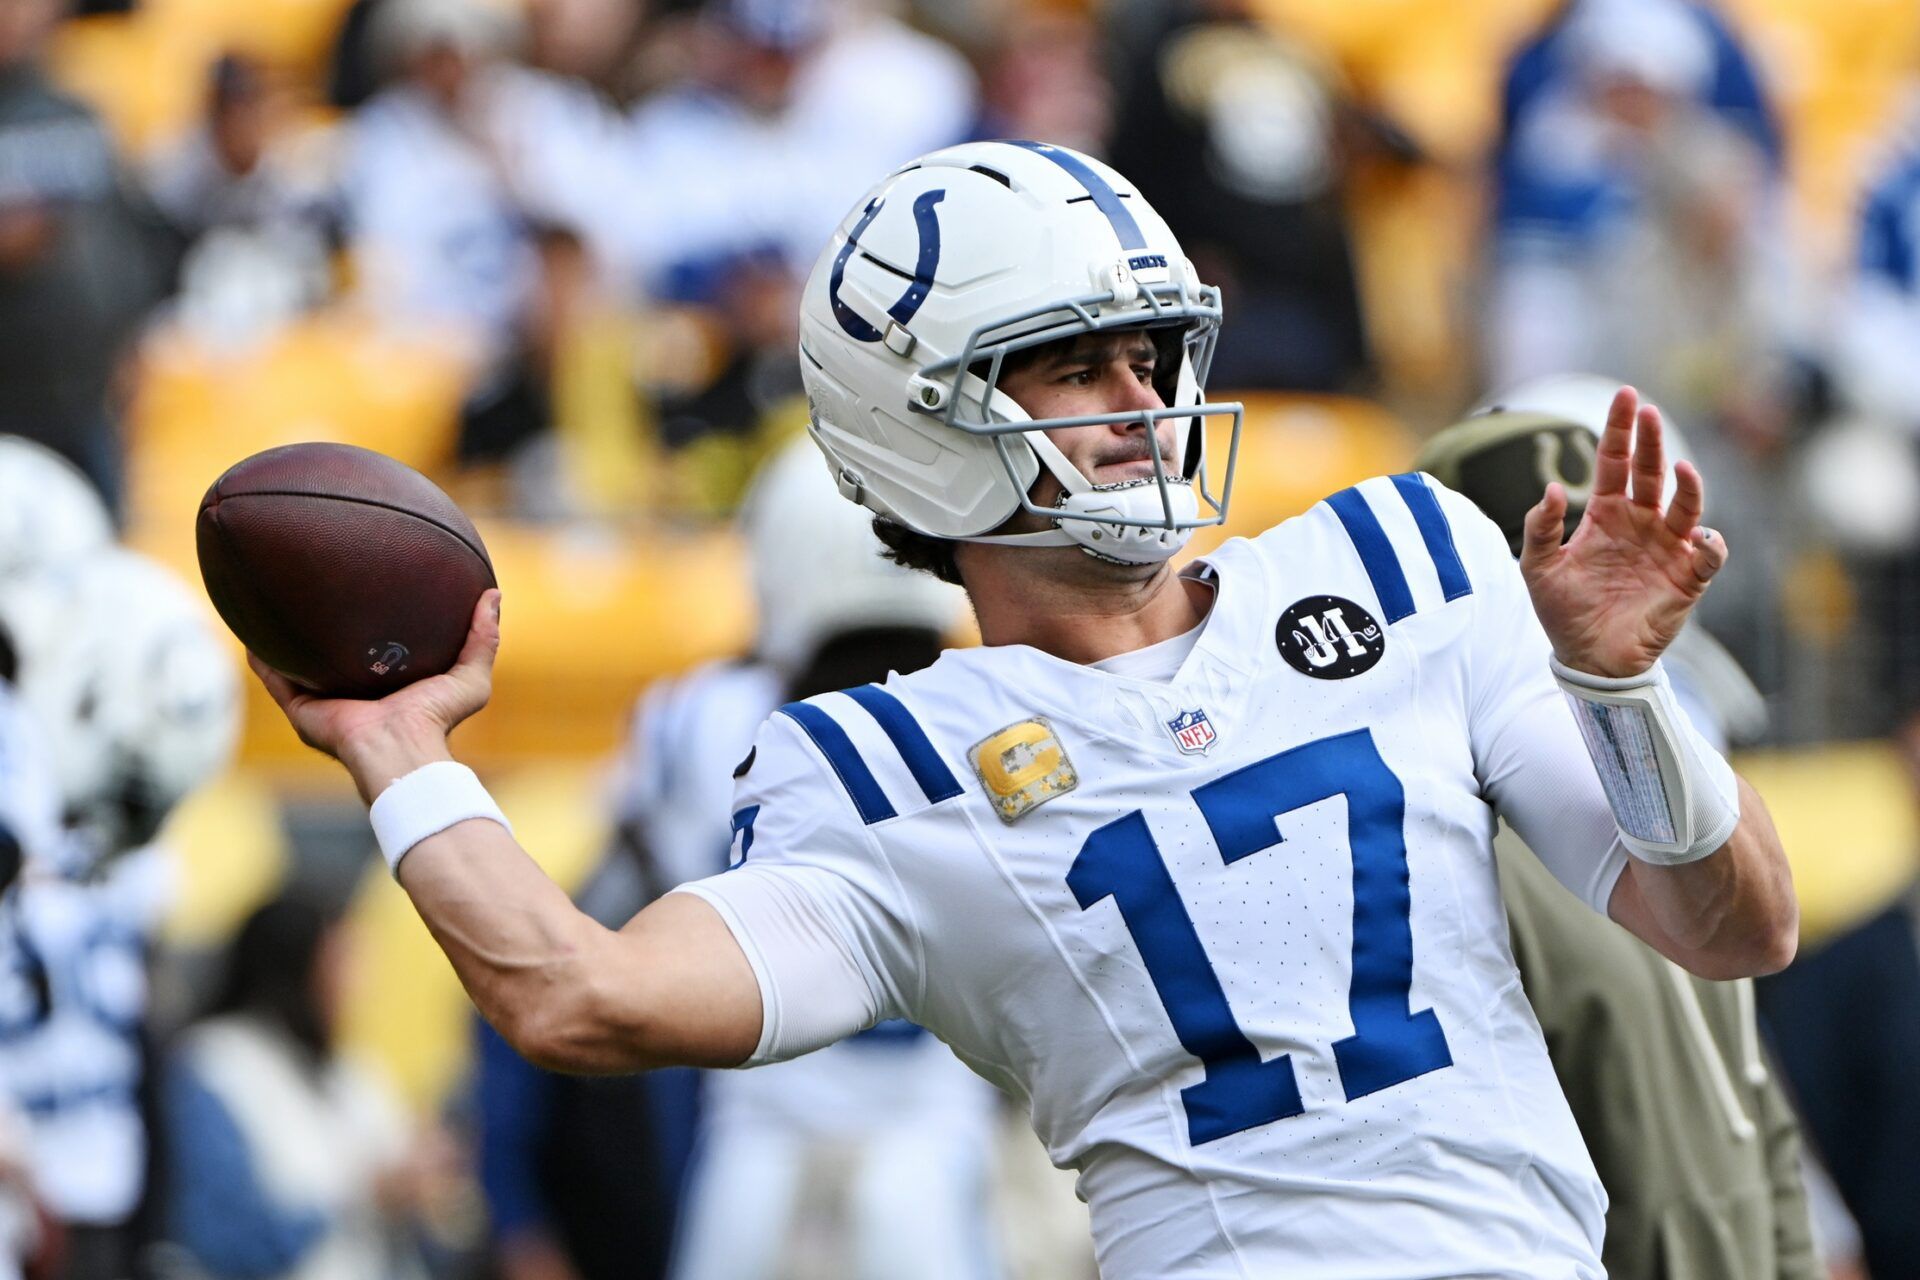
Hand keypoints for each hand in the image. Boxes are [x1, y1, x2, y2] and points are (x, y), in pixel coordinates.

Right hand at [250, 590, 501, 801]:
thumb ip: (483, 639)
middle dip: (324, 631)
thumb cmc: (436, 720)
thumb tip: (492, 594)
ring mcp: (324, 701)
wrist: (401, 749)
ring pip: (298, 665)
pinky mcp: (301, 710)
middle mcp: (353, 693)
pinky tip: (250, 633)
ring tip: (275, 606)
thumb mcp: (469, 678)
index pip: (377, 652)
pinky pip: (274, 679)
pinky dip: (261, 659)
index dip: (372, 626)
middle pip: (333, 657)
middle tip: (318, 591)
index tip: (369, 593)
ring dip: (286, 641)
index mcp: (387, 686)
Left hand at [1519, 388, 1725, 677]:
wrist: (1587, 658)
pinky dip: (1710, 545)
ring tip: (1681, 469)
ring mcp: (1666, 549)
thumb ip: (1540, 528)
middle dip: (1651, 442)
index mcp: (1607, 514)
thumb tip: (1552, 489)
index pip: (1616, 462)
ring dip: (1688, 487)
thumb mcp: (1537, 568)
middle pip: (1650, 473)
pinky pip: (1707, 556)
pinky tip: (1701, 537)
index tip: (1627, 395)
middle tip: (1648, 412)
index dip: (1620, 429)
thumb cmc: (1563, 611)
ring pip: (1686, 507)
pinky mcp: (1686, 579)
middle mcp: (1641, 524)